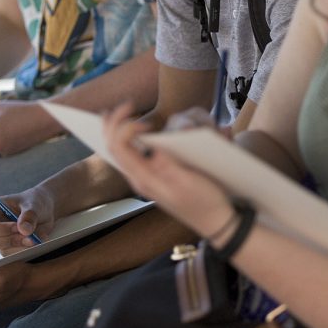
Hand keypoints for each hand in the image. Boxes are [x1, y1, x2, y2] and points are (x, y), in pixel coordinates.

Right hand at [0, 185, 56, 251]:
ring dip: (20, 247)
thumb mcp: (34, 204)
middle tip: (29, 237)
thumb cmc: (35, 202)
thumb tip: (24, 230)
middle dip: (9, 241)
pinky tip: (35, 242)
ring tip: (35, 239)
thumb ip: (29, 215)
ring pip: (3, 251)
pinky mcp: (9, 248)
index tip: (17, 227)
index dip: (0, 228)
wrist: (45, 210)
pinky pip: (14, 256)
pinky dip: (25, 251)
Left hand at [103, 103, 232, 237]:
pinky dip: (131, 138)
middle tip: (127, 105)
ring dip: (120, 129)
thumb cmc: (204, 201)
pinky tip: (137, 129)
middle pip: (113, 146)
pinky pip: (133, 154)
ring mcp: (146, 177)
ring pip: (120, 149)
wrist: (215, 222)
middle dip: (114, 122)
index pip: (119, 147)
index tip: (148, 122)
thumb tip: (153, 145)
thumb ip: (167, 163)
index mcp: (144, 178)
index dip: (126, 127)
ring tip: (125, 112)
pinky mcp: (154, 175)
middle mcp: (140, 177)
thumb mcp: (187, 181)